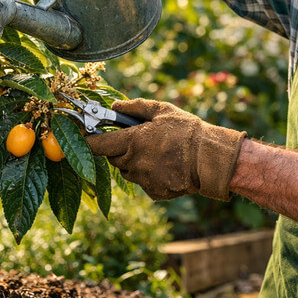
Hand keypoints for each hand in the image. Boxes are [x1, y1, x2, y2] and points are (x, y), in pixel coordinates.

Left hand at [86, 98, 245, 200]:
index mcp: (132, 142)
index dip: (89, 141)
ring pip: (128, 172)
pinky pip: (143, 183)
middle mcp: (134, 164)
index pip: (97, 145)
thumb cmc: (187, 131)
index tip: (87, 137)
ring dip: (133, 163)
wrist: (211, 160)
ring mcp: (143, 181)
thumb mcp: (162, 110)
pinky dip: (149, 175)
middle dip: (118, 150)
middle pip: (112, 159)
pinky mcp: (154, 193)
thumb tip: (115, 104)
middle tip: (136, 140)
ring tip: (156, 152)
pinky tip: (166, 166)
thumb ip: (134, 107)